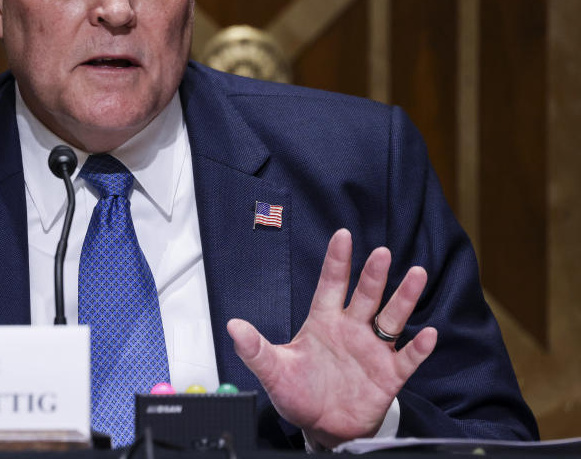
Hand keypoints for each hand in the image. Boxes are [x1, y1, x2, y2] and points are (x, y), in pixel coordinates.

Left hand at [227, 229, 436, 448]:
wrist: (323, 427)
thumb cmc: (299, 393)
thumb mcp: (274, 370)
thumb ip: (255, 349)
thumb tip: (233, 327)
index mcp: (323, 322)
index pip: (331, 284)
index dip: (337, 261)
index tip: (343, 235)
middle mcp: (351, 329)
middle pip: (365, 296)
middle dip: (374, 275)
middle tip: (382, 253)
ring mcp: (372, 350)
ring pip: (391, 318)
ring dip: (404, 298)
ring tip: (417, 275)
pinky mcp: (388, 375)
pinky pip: (407, 358)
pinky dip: (418, 348)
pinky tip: (428, 334)